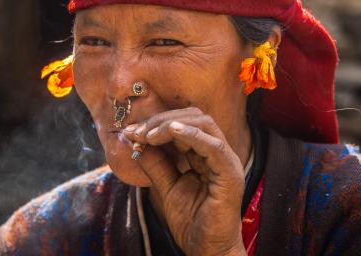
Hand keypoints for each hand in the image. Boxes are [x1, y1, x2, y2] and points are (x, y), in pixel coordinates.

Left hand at [123, 107, 246, 255]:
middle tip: (136, 132)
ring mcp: (226, 161)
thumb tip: (134, 142)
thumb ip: (155, 163)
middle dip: (161, 120)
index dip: (156, 123)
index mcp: (204, 154)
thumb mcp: (165, 187)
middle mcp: (217, 153)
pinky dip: (191, 134)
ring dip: (171, 125)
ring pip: (203, 125)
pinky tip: (171, 131)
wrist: (207, 251)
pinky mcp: (229, 173)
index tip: (130, 132)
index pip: (184, 124)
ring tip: (148, 135)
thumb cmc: (191, 222)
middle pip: (194, 118)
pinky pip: (213, 146)